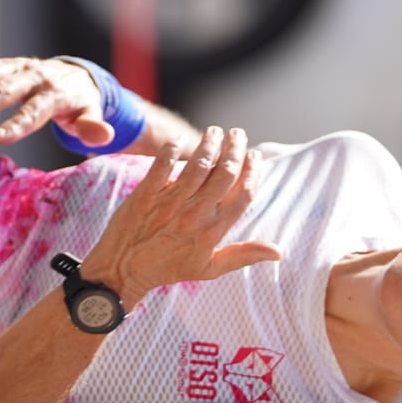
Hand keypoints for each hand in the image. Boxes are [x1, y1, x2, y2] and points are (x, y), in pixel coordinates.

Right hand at [0, 55, 111, 146]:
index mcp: (56, 93)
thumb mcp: (90, 116)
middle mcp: (36, 77)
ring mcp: (20, 68)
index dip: (17, 125)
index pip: (34, 111)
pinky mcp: (8, 64)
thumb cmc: (81, 104)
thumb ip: (93, 128)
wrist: (78, 77)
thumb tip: (105, 136)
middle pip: (9, 91)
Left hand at [80, 126, 282, 307]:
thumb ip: (244, 255)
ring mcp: (170, 204)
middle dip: (236, 148)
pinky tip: (180, 141)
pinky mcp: (145, 195)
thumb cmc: (168, 269)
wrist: (122, 271)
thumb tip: (279, 252)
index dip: (253, 170)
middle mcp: (196, 215)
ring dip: (210, 143)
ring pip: (198, 164)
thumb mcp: (210, 269)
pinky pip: (162, 165)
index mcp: (214, 230)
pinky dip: (172, 150)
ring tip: (215, 131)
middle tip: (238, 134)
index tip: (255, 155)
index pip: (244, 193)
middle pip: (225, 173)